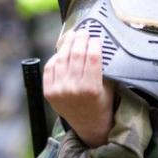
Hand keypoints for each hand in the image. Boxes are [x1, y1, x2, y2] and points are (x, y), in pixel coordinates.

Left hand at [43, 29, 115, 146]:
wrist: (88, 125)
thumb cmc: (101, 103)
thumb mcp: (108, 86)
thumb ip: (102, 68)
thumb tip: (95, 44)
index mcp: (91, 88)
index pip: (92, 57)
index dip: (94, 43)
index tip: (96, 38)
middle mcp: (73, 89)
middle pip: (75, 54)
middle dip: (80, 39)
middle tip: (83, 32)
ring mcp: (59, 90)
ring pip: (61, 59)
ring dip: (66, 44)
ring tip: (72, 36)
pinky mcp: (49, 92)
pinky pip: (50, 68)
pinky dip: (55, 57)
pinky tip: (61, 52)